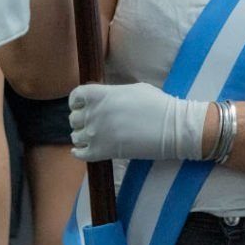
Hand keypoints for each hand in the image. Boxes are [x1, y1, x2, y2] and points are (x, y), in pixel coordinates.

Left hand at [68, 82, 206, 161]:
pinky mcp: (102, 152)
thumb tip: (105, 99)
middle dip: (81, 120)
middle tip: (91, 123)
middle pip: (74, 118)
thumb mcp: (132, 89)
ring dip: (81, 136)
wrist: (170, 128)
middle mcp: (94, 113)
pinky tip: (83, 151)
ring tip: (90, 137)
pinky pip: (80, 154)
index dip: (77, 101)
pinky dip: (79, 153)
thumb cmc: (156, 104)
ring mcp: (96, 134)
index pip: (76, 96)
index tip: (81, 105)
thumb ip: (112, 94)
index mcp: (101, 95)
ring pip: (76, 136)